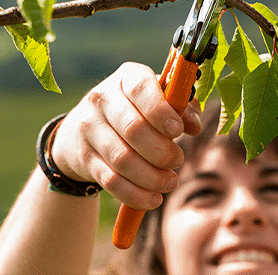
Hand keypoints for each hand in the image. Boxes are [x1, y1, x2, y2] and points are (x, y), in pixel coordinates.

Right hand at [51, 62, 201, 209]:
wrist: (83, 127)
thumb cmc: (133, 110)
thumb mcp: (156, 99)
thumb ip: (181, 107)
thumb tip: (194, 126)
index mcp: (126, 78)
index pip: (141, 90)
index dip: (162, 112)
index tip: (178, 131)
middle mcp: (103, 99)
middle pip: (134, 129)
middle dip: (162, 151)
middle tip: (177, 160)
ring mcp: (89, 128)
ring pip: (123, 159)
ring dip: (152, 177)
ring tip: (170, 182)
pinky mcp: (84, 156)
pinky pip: (111, 181)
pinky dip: (135, 194)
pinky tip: (153, 198)